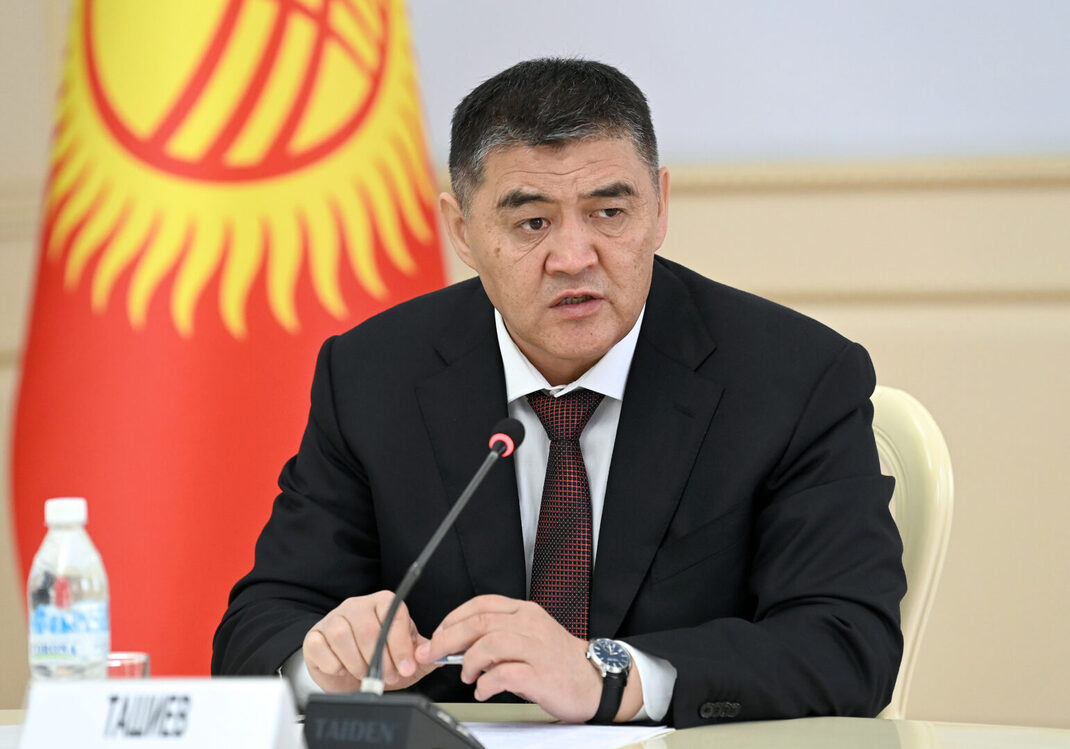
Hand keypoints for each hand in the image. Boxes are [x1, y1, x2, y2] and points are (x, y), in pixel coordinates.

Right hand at [303, 590, 436, 692]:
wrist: (347, 672)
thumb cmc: (378, 660)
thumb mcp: (404, 657)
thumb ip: (422, 655)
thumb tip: (438, 655)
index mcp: (382, 603)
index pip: (393, 613)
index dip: (401, 644)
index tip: (407, 667)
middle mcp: (357, 606)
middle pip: (369, 628)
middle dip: (381, 660)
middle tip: (388, 677)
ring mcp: (333, 619)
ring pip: (344, 637)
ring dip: (358, 663)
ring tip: (366, 674)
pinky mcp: (314, 636)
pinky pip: (322, 648)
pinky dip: (335, 665)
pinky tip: (343, 669)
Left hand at [414, 595, 621, 722]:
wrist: (597, 680)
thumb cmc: (560, 660)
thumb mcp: (531, 635)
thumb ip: (500, 634)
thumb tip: (461, 645)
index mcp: (525, 612)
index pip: (482, 604)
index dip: (454, 617)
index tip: (439, 632)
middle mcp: (530, 625)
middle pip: (479, 622)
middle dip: (449, 638)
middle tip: (434, 653)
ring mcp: (537, 649)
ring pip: (490, 643)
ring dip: (470, 661)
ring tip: (467, 675)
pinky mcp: (541, 675)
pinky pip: (504, 675)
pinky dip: (486, 684)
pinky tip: (484, 690)